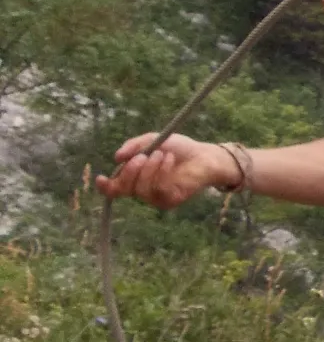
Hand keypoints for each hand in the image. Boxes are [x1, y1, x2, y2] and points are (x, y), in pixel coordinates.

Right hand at [96, 133, 235, 211]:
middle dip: (130, 171)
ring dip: (149, 169)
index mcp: (135, 177)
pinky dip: (162, 172)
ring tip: (162, 154)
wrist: (204, 155)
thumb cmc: (179, 148)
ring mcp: (155, 198)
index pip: (114, 188)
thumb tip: (117, 157)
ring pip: (140, 190)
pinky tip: (169, 160)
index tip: (101, 178)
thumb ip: (134, 146)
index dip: (104, 187)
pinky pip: (158, 189)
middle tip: (142, 156)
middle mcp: (142, 190)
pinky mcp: (170, 201)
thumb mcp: (153, 140)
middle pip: (123, 189)